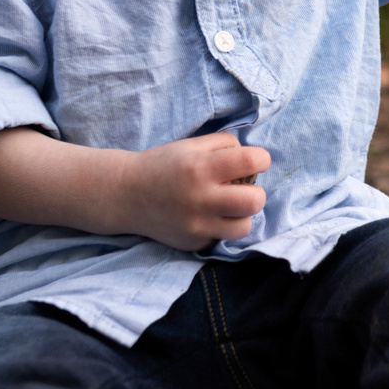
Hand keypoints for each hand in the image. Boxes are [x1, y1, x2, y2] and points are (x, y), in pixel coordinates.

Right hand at [122, 132, 269, 251]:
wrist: (126, 195)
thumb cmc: (163, 166)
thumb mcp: (191, 145)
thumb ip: (224, 145)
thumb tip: (254, 159)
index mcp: (200, 167)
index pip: (251, 162)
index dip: (262, 159)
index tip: (256, 161)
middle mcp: (200, 198)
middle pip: (255, 201)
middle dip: (256, 192)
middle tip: (242, 189)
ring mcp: (197, 225)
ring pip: (244, 227)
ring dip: (241, 215)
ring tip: (228, 207)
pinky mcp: (193, 243)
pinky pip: (221, 237)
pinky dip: (219, 227)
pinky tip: (204, 217)